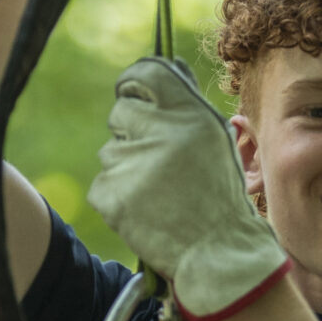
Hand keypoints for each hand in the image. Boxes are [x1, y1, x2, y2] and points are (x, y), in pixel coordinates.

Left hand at [87, 57, 291, 320]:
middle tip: (159, 160)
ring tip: (159, 191)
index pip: (146, 72)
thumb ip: (186, 103)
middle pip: (120, 112)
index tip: (135, 94)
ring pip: (110, 151)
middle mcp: (158, 135)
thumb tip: (162, 67)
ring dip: (127, 166)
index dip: (135, 82)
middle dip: (133, 131)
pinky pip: (103, 182)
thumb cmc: (218, 192)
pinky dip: (119, 194)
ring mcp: (131, 166)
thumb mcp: (215, 139)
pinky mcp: (110, 195)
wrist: (216, 253)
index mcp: (189, 116)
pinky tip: (146, 209)